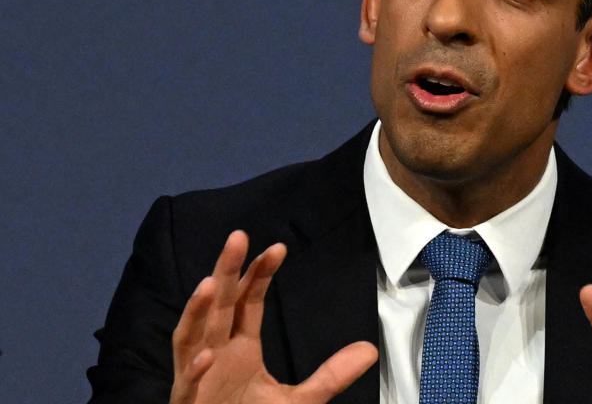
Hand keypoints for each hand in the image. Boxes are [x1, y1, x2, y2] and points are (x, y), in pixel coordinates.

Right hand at [170, 231, 377, 403]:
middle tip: (238, 237)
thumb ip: (330, 375)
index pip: (248, 303)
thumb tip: (370, 349)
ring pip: (191, 338)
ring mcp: (198, 378)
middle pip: (219, 306)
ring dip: (198, 311)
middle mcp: (215, 354)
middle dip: (227, 272)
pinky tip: (206, 354)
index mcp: (239, 349)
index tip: (278, 249)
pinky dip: (194, 369)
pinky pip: (186, 384)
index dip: (259, 275)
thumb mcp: (299, 401)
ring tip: (210, 283)